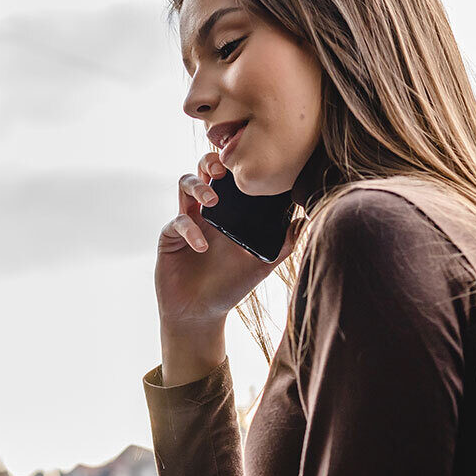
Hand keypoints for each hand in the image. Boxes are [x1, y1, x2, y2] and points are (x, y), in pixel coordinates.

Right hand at [156, 154, 282, 385]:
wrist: (201, 313)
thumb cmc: (229, 286)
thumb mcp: (261, 264)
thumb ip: (283, 244)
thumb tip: (305, 220)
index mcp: (228, 211)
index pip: (230, 176)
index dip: (235, 163)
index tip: (248, 163)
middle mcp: (206, 210)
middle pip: (203, 169)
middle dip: (211, 162)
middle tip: (223, 172)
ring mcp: (186, 220)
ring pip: (184, 184)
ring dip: (198, 187)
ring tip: (213, 203)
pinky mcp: (170, 236)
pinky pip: (177, 221)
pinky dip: (190, 230)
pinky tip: (202, 247)